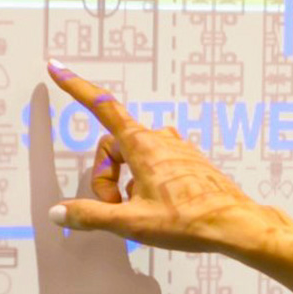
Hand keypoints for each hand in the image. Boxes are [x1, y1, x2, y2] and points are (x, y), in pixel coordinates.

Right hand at [44, 61, 292, 266]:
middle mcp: (159, 140)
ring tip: (141, 212)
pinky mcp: (190, 163)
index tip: (58, 68)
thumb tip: (58, 213)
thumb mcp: (131, 222)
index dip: (77, 88)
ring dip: (127, 182)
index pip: (101, 108)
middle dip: (106, 176)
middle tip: (115, 208)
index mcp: (141, 145)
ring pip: (135, 158)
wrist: (234, 225)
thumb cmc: (187, 221)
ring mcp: (177, 150)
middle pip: (113, 146)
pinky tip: (161, 209)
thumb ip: (91, 215)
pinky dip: (146, 185)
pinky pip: (156, 166)